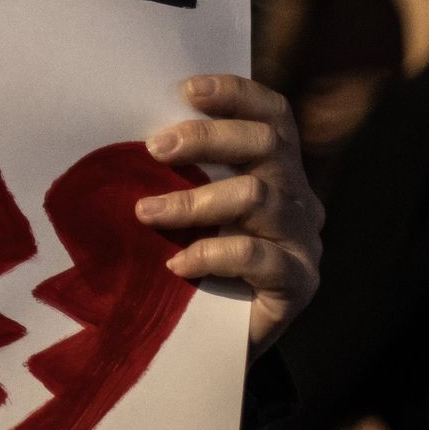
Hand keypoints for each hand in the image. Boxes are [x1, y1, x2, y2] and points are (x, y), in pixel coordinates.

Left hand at [135, 74, 322, 361]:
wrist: (213, 340)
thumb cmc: (190, 261)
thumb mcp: (185, 209)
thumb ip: (177, 172)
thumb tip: (125, 135)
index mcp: (275, 169)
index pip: (272, 115)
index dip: (235, 94)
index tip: (185, 89)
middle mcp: (298, 198)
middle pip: (268, 144)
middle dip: (207, 138)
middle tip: (154, 148)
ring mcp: (303, 240)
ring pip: (258, 197)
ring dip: (194, 200)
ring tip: (145, 212)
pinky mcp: (298, 282)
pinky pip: (258, 256)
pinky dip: (211, 253)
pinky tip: (177, 263)